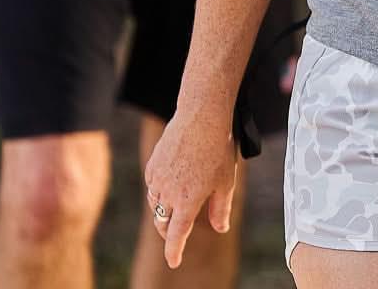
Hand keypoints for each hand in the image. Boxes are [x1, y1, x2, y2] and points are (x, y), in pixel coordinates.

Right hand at [144, 109, 237, 268]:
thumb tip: (220, 228)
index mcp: (188, 201)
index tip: (173, 261)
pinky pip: (152, 187)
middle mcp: (168, 194)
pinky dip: (159, 191)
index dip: (174, 252)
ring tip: (177, 204)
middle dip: (169, 231)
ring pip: (155, 205)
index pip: (176, 236)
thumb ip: (221, 209)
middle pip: (162, 223)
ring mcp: (157, 179)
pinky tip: (170, 183)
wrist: (201, 116)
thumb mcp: (226, 181)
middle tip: (176, 232)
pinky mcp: (152, 165)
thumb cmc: (218, 148)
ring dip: (164, 210)